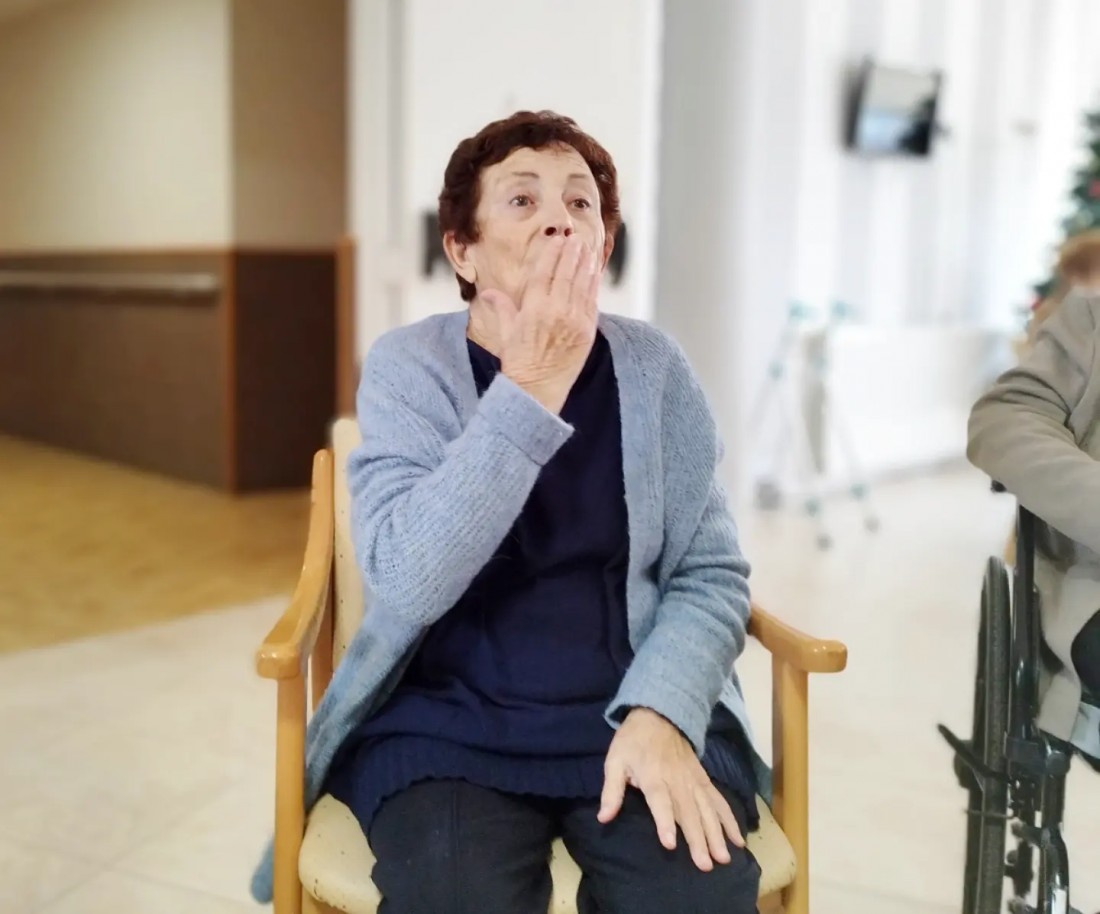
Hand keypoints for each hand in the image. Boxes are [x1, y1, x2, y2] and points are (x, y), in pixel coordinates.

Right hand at [480, 235, 599, 413]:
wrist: (536, 391)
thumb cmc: (518, 362)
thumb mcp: (506, 332)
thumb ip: (501, 308)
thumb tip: (489, 292)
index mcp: (533, 310)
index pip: (544, 274)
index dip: (552, 254)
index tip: (558, 240)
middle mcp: (555, 312)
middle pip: (565, 274)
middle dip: (571, 254)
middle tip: (576, 238)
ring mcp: (574, 322)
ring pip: (582, 285)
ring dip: (585, 264)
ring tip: (587, 248)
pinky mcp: (587, 332)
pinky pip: (592, 302)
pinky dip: (593, 285)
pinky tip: (594, 272)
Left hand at [598, 708, 744, 871]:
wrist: (659, 714)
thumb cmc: (633, 741)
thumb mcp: (615, 761)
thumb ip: (611, 791)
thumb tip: (603, 817)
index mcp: (653, 777)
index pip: (660, 802)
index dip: (665, 823)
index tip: (670, 844)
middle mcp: (677, 781)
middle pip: (688, 812)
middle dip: (697, 839)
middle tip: (705, 864)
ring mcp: (694, 780)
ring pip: (708, 810)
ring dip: (717, 834)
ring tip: (724, 858)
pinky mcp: (704, 779)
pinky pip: (719, 801)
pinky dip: (729, 819)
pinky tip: (737, 838)